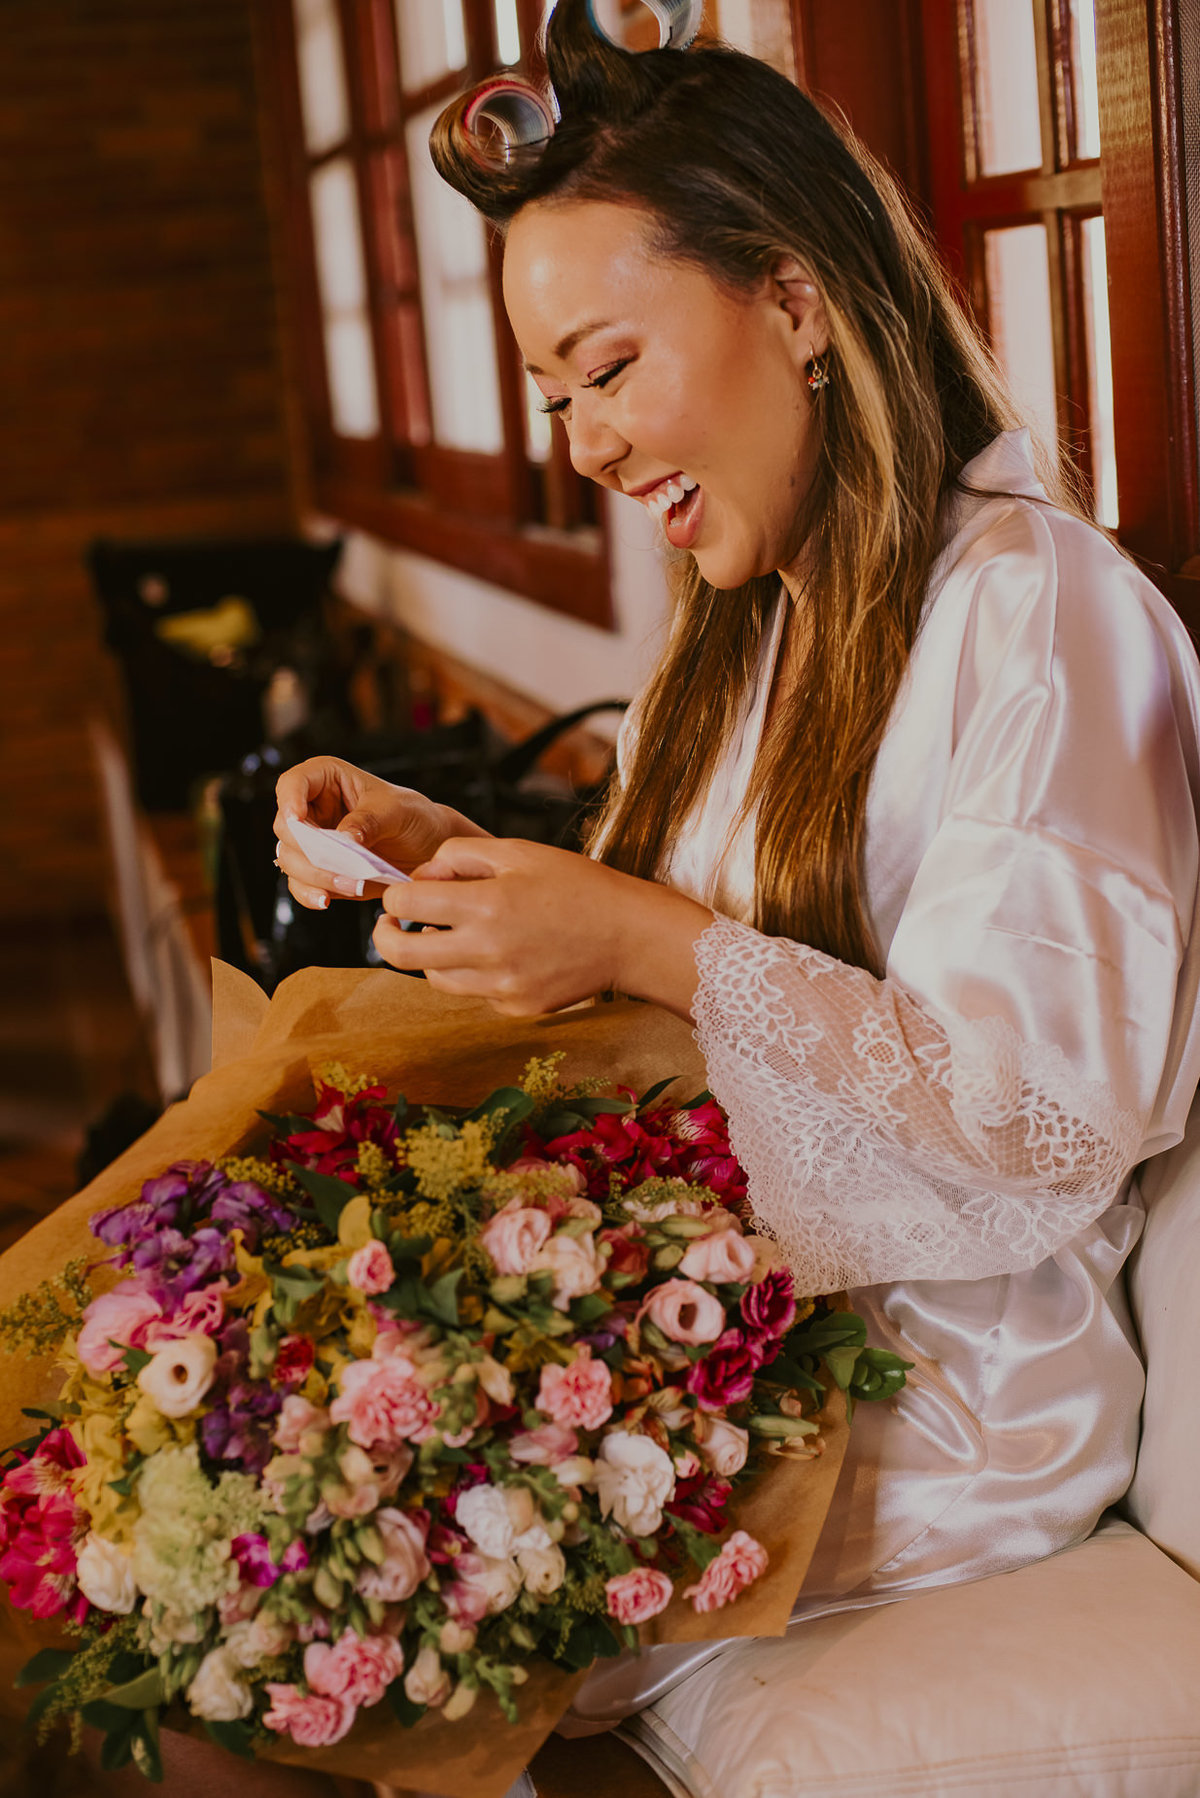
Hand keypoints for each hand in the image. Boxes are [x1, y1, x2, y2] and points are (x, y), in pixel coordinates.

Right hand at [273, 757, 476, 911]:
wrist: (428, 849)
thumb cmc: (414, 816)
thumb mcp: (397, 810)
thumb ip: (368, 820)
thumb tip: (341, 839)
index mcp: (327, 780)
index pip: (292, 783)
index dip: (289, 801)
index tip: (298, 820)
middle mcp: (313, 810)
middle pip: (286, 828)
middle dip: (307, 849)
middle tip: (337, 863)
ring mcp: (313, 843)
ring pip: (290, 859)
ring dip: (315, 875)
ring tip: (351, 884)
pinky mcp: (319, 871)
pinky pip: (300, 884)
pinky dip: (310, 894)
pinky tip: (326, 900)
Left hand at [372, 837, 713, 1017]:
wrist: (629, 936)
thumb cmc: (577, 885)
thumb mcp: (519, 851)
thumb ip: (460, 855)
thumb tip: (422, 876)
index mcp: (485, 905)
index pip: (405, 903)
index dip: (396, 894)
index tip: (404, 893)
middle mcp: (486, 951)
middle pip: (400, 954)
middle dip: (386, 935)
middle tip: (392, 925)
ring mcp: (499, 987)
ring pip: (434, 976)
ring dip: (433, 954)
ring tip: (458, 933)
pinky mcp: (514, 1007)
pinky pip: (473, 991)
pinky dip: (473, 972)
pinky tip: (503, 952)